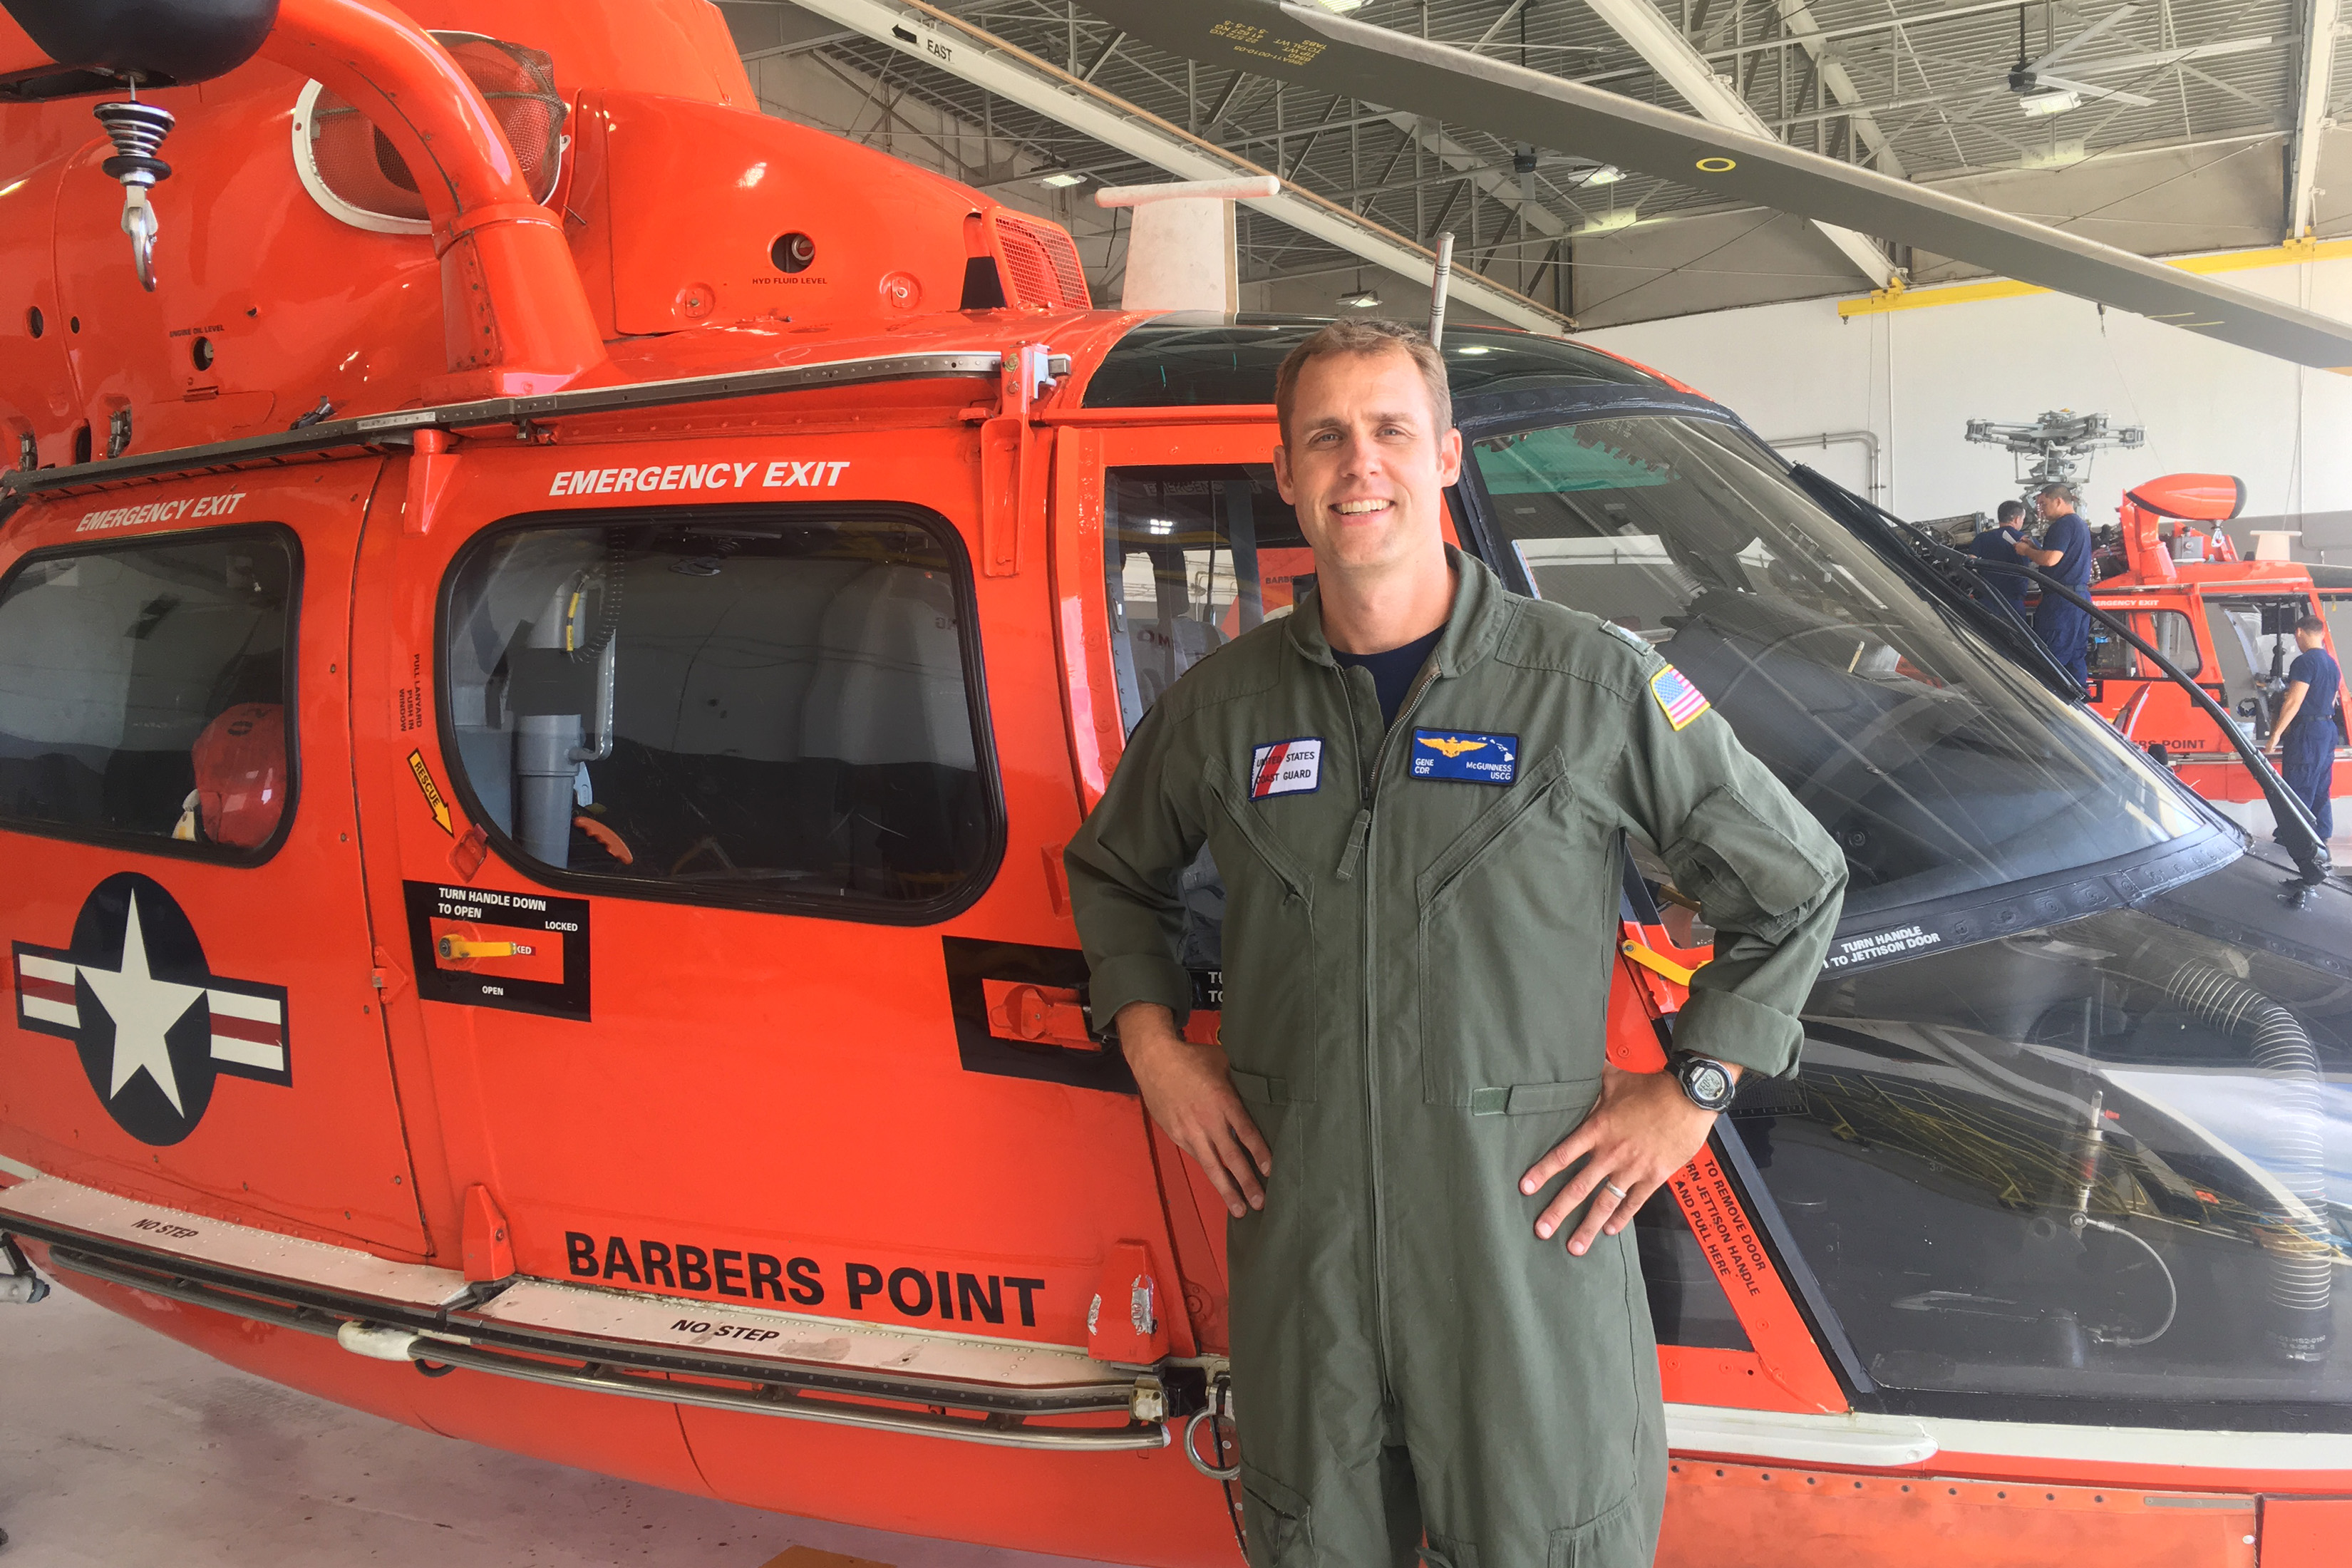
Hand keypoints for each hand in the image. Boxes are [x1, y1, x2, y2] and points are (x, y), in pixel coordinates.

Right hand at [1117, 1002, 1270, 1217]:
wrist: (1154, 1060)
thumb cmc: (1192, 1058)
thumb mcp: (1223, 1062)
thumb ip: (1241, 1082)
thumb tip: (1264, 1091)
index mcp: (1223, 1100)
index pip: (1246, 1132)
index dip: (1259, 1152)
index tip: (1271, 1171)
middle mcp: (1207, 1120)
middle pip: (1230, 1157)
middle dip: (1246, 1182)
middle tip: (1260, 1203)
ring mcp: (1190, 1131)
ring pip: (1211, 1166)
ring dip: (1226, 1190)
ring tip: (1240, 1210)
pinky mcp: (1178, 1136)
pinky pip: (1197, 1158)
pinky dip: (1210, 1173)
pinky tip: (1221, 1187)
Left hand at [1519, 1062, 1732, 1255]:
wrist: (1689, 1098)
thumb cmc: (1652, 1087)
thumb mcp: (1615, 1077)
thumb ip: (1592, 1078)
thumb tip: (1572, 1062)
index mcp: (1598, 1130)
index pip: (1563, 1155)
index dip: (1542, 1172)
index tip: (1525, 1188)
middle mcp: (1611, 1153)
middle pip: (1579, 1187)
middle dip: (1558, 1211)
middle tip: (1541, 1231)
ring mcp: (1632, 1168)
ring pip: (1605, 1203)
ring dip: (1588, 1226)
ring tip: (1574, 1247)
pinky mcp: (1654, 1176)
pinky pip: (1634, 1202)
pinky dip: (1621, 1218)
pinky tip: (1609, 1231)